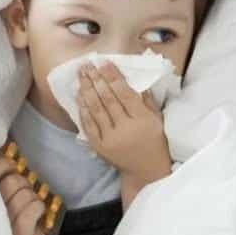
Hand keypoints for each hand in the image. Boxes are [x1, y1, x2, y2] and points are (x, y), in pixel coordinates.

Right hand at [0, 151, 46, 234]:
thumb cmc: (5, 220)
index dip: (4, 164)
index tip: (9, 168)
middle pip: (12, 181)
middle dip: (21, 182)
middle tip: (20, 191)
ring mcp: (6, 225)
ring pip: (26, 193)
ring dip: (31, 196)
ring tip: (26, 205)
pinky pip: (36, 206)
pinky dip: (39, 207)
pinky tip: (36, 214)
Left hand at [76, 62, 171, 187]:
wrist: (145, 171)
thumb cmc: (154, 141)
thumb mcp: (157, 119)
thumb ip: (146, 99)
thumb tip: (134, 78)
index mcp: (142, 120)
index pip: (125, 94)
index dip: (113, 77)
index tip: (104, 63)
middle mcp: (125, 129)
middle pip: (108, 100)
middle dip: (96, 80)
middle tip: (87, 65)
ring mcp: (111, 139)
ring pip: (96, 110)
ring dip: (87, 90)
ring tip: (80, 75)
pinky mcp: (100, 147)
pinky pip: (89, 125)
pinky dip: (83, 110)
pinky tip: (79, 96)